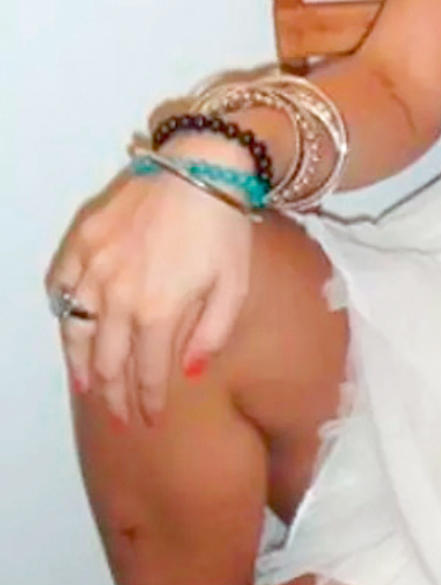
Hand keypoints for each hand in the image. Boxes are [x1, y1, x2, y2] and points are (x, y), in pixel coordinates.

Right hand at [45, 159, 253, 424]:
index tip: (150, 417)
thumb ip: (211, 334)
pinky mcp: (82, 240)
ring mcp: (93, 266)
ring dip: (81, 365)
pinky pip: (62, 286)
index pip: (148, 372)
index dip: (148, 401)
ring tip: (88, 386)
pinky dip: (64, 311)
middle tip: (120, 414)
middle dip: (114, 396)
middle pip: (107, 361)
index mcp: (158, 311)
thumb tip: (187, 373)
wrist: (202, 167)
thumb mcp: (234, 286)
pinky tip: (72, 327)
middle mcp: (117, 296)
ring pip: (77, 331)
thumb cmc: (224, 227)